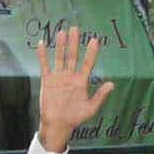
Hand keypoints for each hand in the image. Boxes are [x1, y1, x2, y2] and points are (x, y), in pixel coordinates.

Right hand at [34, 26, 115, 153]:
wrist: (58, 124)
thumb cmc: (75, 117)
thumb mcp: (91, 108)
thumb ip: (100, 95)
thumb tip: (111, 84)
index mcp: (81, 81)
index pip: (87, 63)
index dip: (91, 52)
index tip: (95, 40)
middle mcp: (70, 76)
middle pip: (73, 56)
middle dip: (75, 42)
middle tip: (76, 28)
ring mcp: (58, 77)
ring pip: (60, 57)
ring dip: (61, 45)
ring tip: (63, 32)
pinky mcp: (47, 80)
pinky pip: (44, 65)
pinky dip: (43, 54)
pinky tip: (42, 43)